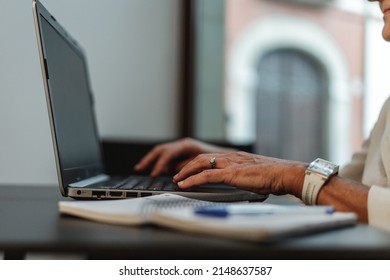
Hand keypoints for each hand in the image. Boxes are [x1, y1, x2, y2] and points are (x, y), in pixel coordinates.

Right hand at [134, 138, 234, 176]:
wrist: (229, 157)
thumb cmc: (218, 159)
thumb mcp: (202, 164)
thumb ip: (187, 168)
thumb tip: (175, 175)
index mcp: (187, 145)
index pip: (168, 153)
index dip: (159, 164)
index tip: (154, 173)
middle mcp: (183, 144)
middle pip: (161, 150)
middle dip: (149, 159)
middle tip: (140, 168)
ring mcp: (182, 148)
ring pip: (162, 152)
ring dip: (152, 160)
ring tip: (141, 168)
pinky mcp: (183, 154)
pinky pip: (167, 156)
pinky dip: (159, 162)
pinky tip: (156, 170)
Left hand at [173, 152, 306, 196]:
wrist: (285, 173)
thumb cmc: (275, 176)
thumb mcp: (255, 174)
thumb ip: (245, 177)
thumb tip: (243, 184)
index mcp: (236, 157)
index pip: (211, 158)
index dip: (198, 163)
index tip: (190, 171)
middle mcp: (231, 157)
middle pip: (202, 158)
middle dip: (187, 166)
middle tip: (178, 175)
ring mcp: (230, 164)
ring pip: (200, 164)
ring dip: (186, 172)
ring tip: (177, 180)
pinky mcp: (231, 173)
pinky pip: (206, 176)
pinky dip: (193, 180)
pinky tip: (185, 185)